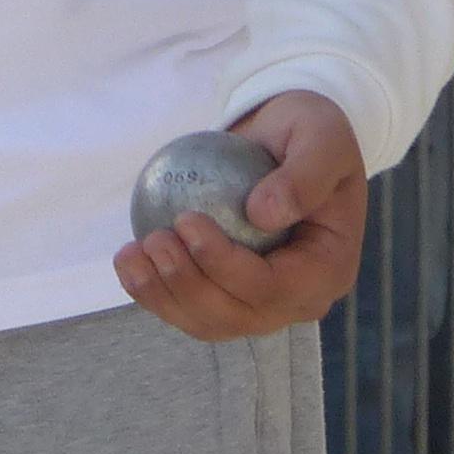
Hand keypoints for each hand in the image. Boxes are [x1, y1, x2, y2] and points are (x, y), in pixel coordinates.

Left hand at [113, 89, 366, 341]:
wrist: (288, 140)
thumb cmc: (310, 133)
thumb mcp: (322, 138)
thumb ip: (304, 176)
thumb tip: (261, 215)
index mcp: (327, 272)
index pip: (271, 288)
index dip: (224, 265)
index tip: (187, 221)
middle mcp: (297, 300)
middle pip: (235, 315)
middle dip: (187, 285)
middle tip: (154, 240)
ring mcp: (261, 304)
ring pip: (206, 321)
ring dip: (161, 296)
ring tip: (130, 254)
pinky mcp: (228, 294)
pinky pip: (188, 306)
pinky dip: (154, 291)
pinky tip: (126, 259)